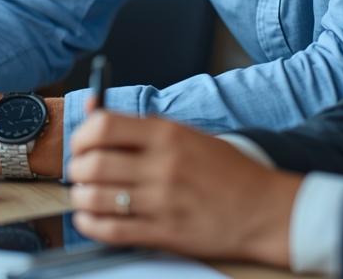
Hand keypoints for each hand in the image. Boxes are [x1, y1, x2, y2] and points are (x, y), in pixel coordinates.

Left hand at [68, 110, 298, 264]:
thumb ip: (137, 125)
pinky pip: (111, 230)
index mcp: (167, 135)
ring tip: (85, 195)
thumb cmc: (226, 171)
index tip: (81, 144)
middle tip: (80, 172)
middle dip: (76, 169)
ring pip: (95, 198)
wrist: (266, 209)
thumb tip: (93, 108)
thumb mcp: (185, 134)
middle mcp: (163, 165)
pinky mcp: (165, 234)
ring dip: (80, 197)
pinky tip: (91, 217)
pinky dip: (90, 224)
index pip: (103, 127)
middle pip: (92, 163)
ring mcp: (163, 201)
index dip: (81, 136)